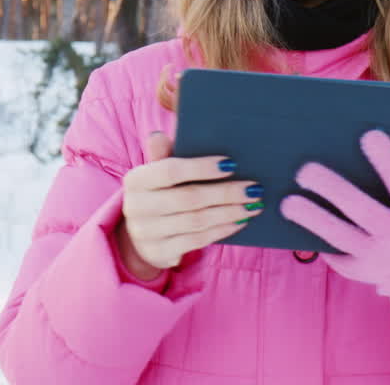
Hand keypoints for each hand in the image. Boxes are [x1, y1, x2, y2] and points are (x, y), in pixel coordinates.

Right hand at [115, 132, 262, 277]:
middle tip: (253, 189)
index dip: (201, 167)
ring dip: (229, 213)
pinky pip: (197, 241)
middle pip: (188, 198)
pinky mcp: (159, 253)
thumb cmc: (159, 193)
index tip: (231, 164)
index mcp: (136, 180)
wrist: (142, 235)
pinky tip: (239, 222)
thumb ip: (164, 153)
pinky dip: (222, 230)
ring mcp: (146, 233)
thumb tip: (161, 136)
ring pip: (196, 221)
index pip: (170, 171)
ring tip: (252, 205)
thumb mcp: (158, 172)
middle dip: (225, 193)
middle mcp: (136, 207)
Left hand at [280, 130, 389, 340]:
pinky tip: (303, 227)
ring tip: (286, 203)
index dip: (386, 159)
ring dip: (310, 218)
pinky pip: (338, 257)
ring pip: (337, 235)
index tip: (369, 135)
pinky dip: (321, 243)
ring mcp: (377, 258)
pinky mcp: (365, 272)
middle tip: (305, 169)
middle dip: (330, 187)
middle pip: (356, 209)